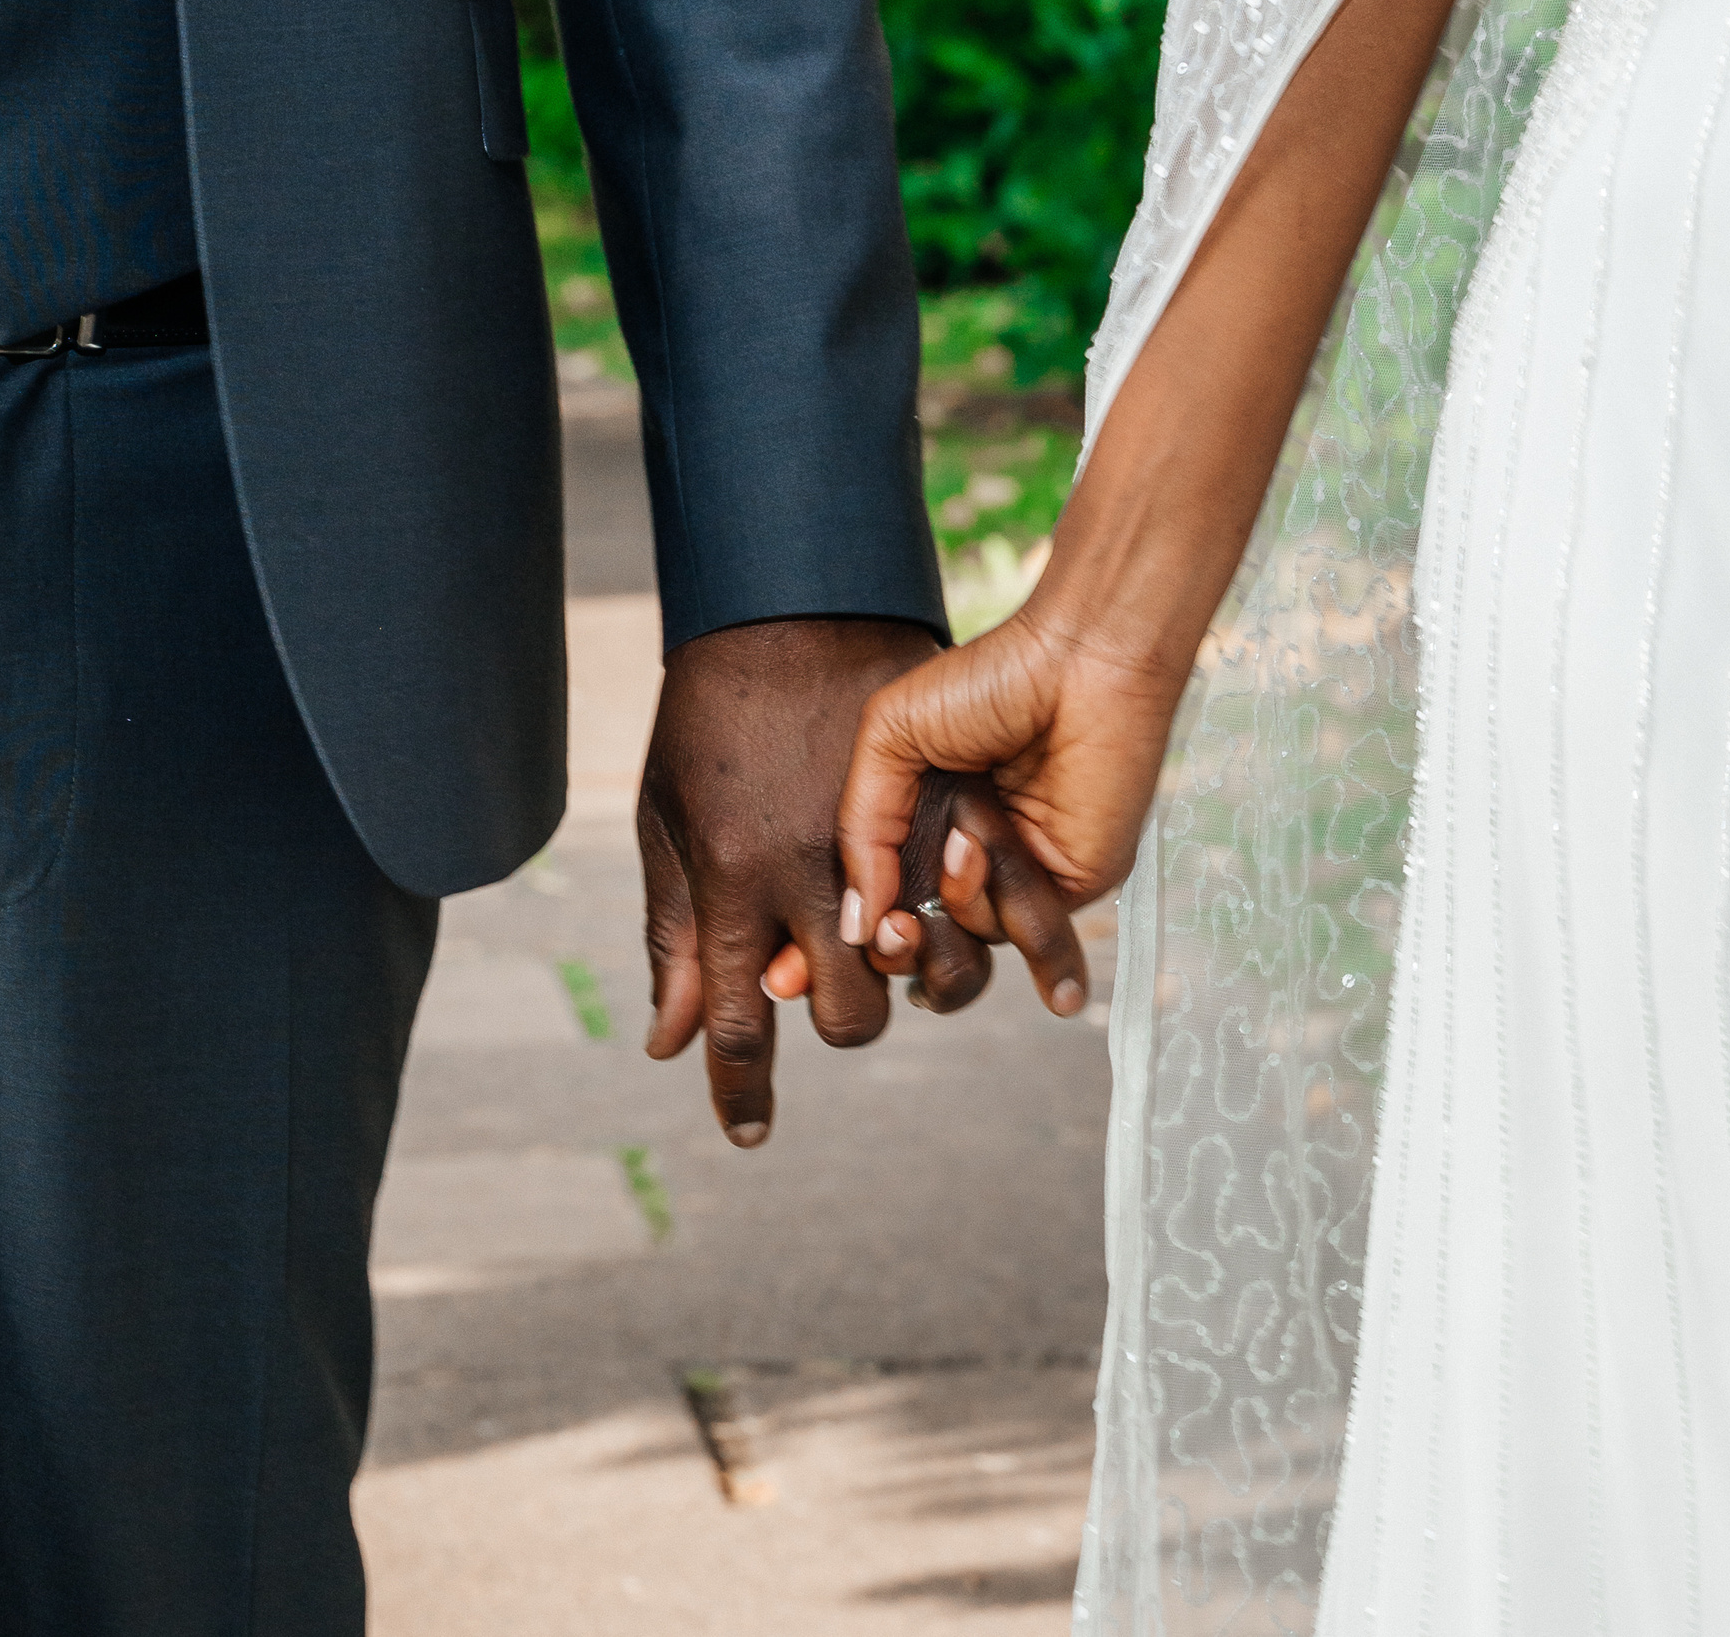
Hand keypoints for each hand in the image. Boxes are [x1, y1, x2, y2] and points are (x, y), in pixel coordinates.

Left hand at [638, 617, 1000, 1146]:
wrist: (785, 594)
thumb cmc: (711, 706)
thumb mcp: (669, 818)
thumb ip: (675, 932)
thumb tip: (666, 1040)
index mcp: (734, 884)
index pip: (734, 1022)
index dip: (740, 1087)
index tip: (746, 1135)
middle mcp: (815, 878)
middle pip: (842, 1011)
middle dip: (838, 1022)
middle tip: (837, 1003)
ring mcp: (893, 839)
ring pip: (925, 971)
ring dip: (924, 985)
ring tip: (914, 961)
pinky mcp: (953, 799)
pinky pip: (1006, 901)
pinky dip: (1038, 952)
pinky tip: (1064, 995)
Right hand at [836, 602, 1185, 1007]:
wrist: (1079, 664)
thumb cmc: (987, 682)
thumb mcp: (888, 736)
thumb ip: (858, 830)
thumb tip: (854, 925)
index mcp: (919, 822)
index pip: (870, 904)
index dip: (831, 943)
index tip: (785, 970)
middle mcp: (963, 857)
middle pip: (911, 947)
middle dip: (891, 948)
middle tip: (892, 925)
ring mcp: (1013, 876)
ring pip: (958, 947)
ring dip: (945, 904)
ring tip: (957, 840)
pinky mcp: (1065, 886)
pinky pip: (1006, 931)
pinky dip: (983, 897)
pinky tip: (981, 843)